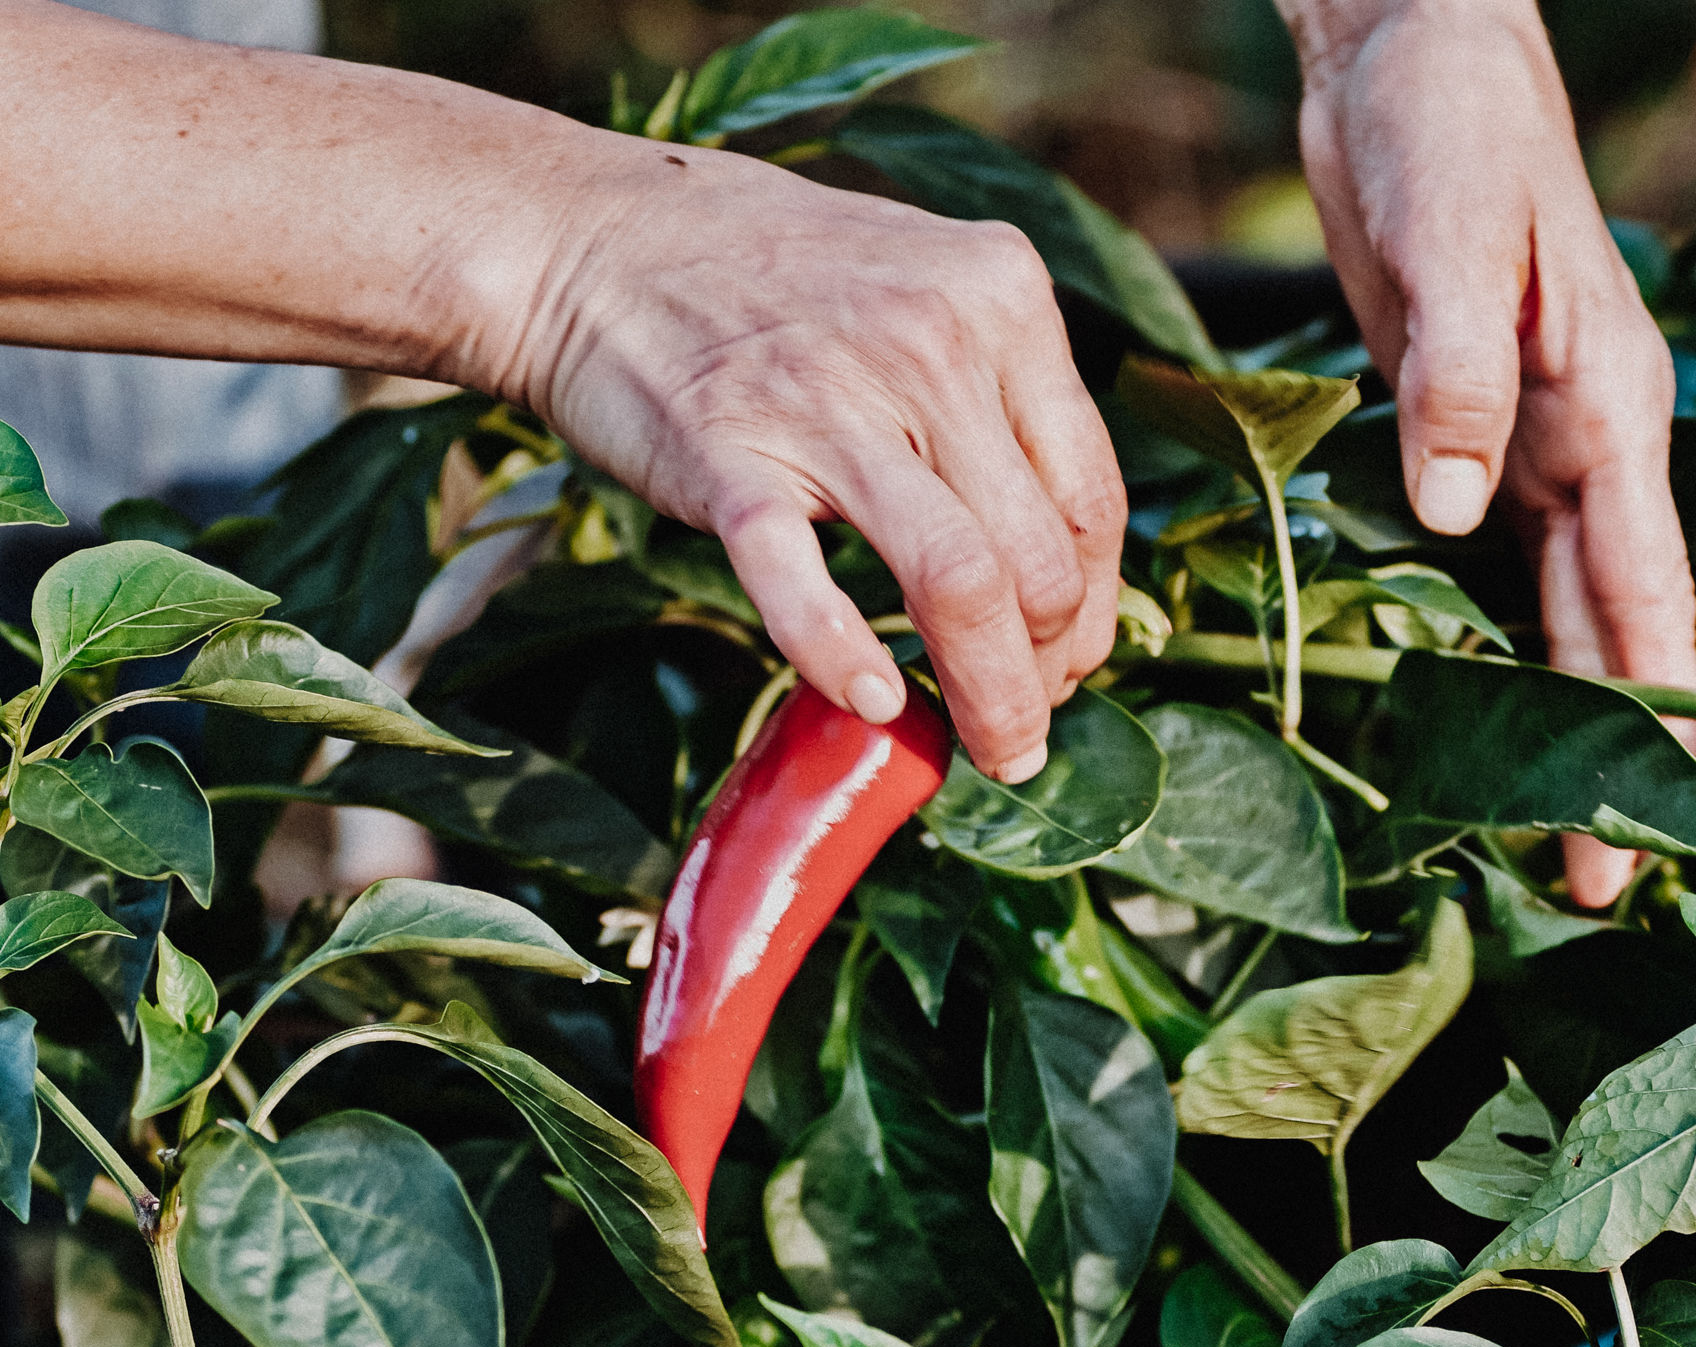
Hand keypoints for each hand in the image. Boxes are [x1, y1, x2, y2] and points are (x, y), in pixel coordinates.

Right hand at [481, 147, 1125, 783]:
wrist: (589, 237)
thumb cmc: (770, 277)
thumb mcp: (922, 284)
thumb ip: (997, 388)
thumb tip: (1061, 550)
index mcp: (1002, 294)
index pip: (1091, 494)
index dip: (1095, 606)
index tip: (1074, 660)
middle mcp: (934, 340)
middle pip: (1039, 555)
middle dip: (1051, 669)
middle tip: (1027, 723)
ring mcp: (829, 399)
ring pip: (959, 583)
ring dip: (990, 694)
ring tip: (989, 750)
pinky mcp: (727, 455)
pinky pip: (804, 584)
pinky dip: (844, 657)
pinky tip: (872, 702)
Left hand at [1286, 0, 1695, 904]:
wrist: (1414, 51)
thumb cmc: (1451, 124)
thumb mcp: (1449, 235)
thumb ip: (1456, 375)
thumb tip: (1460, 513)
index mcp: (1611, 404)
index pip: (1644, 587)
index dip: (1649, 711)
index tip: (1652, 827)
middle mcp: (1592, 436)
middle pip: (1619, 621)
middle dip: (1617, 751)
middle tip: (1595, 881)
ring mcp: (1540, 434)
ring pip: (1569, 601)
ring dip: (1569, 711)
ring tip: (1561, 822)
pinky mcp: (1476, 421)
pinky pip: (1509, 554)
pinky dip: (1511, 633)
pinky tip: (1493, 698)